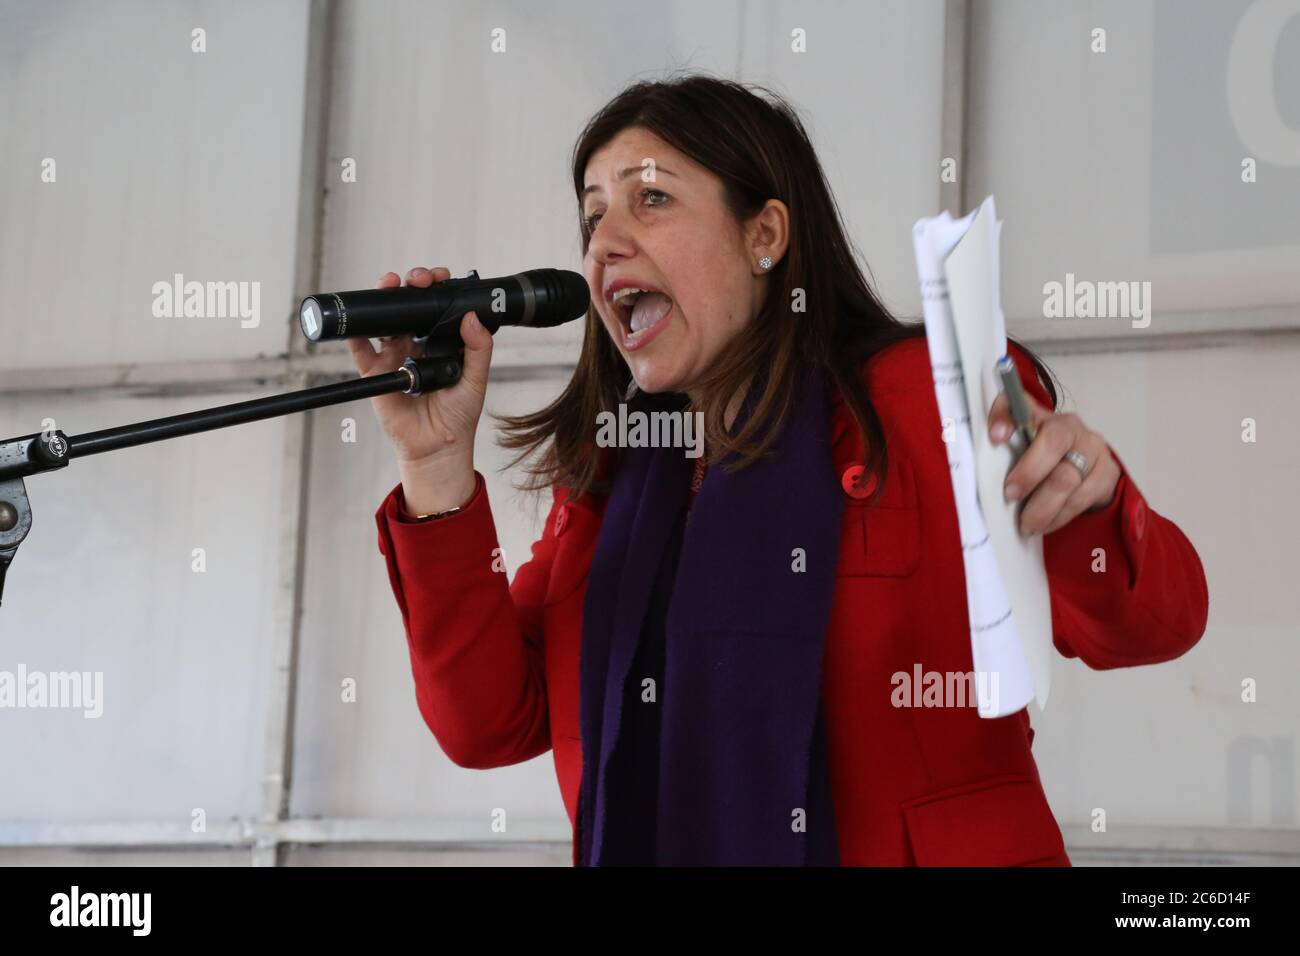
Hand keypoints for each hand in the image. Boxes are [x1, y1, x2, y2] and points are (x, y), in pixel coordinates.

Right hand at [346, 266, 493, 466]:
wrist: (437, 446)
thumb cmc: (458, 415)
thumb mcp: (476, 379)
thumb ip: (478, 349)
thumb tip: (472, 317)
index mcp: (440, 342)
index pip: (436, 307)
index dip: (437, 288)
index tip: (440, 278)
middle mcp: (416, 345)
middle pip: (407, 307)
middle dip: (409, 286)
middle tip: (417, 280)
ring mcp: (394, 356)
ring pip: (383, 320)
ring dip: (383, 298)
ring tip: (388, 284)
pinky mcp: (377, 373)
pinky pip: (361, 349)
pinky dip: (354, 334)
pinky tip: (357, 319)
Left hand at [987, 390, 1119, 535]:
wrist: (1084, 463)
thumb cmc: (1044, 451)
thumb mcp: (1022, 438)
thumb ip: (1006, 427)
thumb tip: (996, 434)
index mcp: (1047, 416)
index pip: (1026, 410)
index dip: (1009, 421)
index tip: (995, 438)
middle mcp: (1074, 429)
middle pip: (1053, 446)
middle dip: (1028, 474)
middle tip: (1009, 496)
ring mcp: (1095, 451)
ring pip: (1069, 480)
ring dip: (1043, 507)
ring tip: (1026, 524)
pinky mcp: (1108, 474)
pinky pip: (1083, 499)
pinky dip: (1059, 516)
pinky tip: (1045, 525)